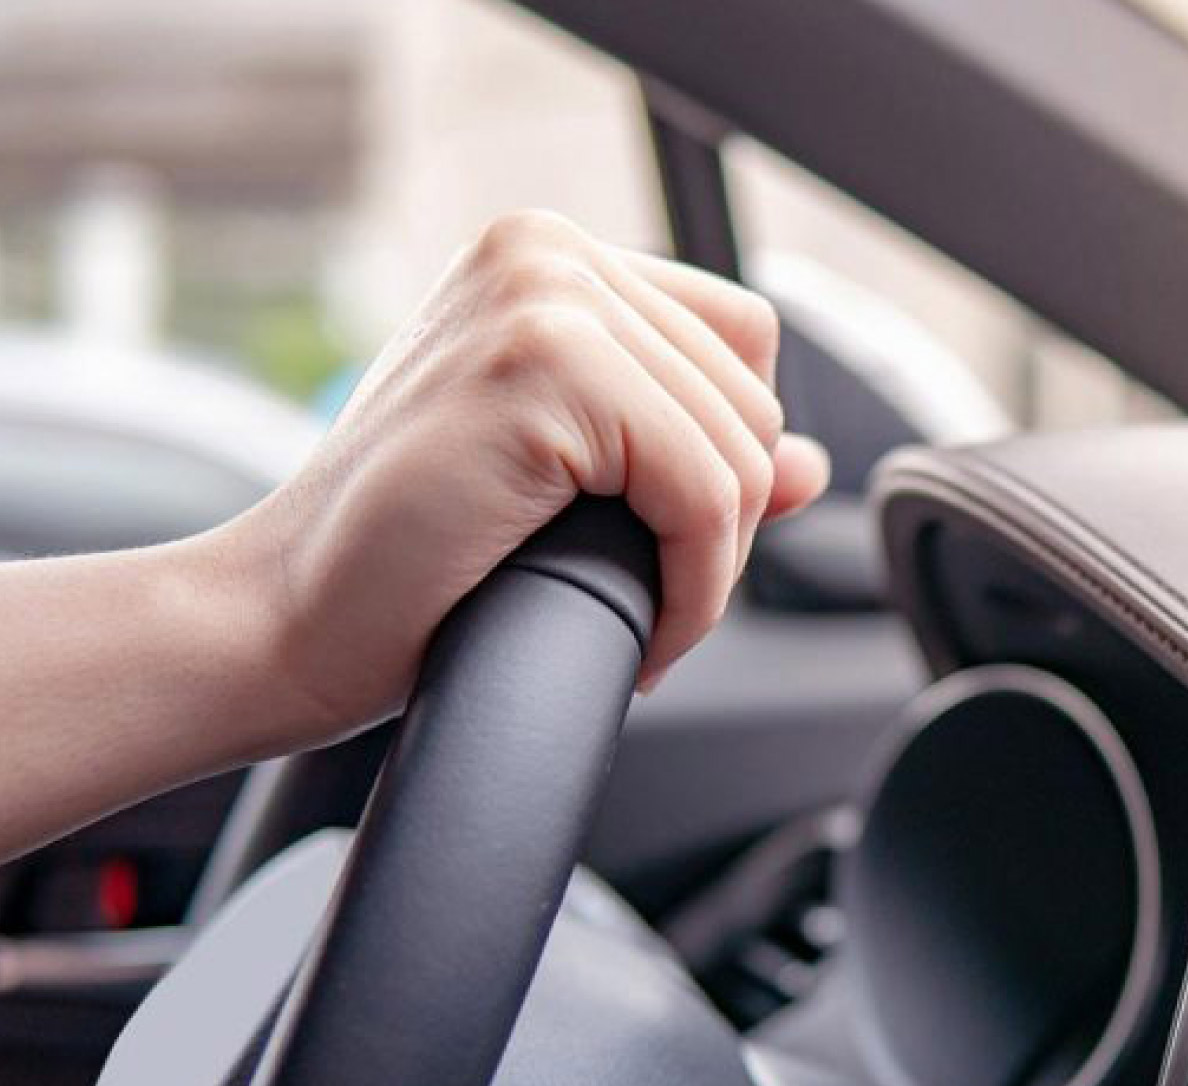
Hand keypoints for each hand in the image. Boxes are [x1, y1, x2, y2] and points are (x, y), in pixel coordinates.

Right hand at [220, 210, 829, 742]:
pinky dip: (698, 590)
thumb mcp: (571, 484)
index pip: (740, 338)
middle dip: (722, 522)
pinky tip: (647, 636)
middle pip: (752, 395)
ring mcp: (542, 296)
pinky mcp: (546, 367)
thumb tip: (811, 464)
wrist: (279, 621)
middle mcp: (544, 250)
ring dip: (711, 568)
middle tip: (648, 596)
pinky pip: (708, 497)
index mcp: (545, 255)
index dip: (730, 453)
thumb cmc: (406, 560)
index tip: (668, 539)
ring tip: (641, 619)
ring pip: (742, 452)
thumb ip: (688, 451)